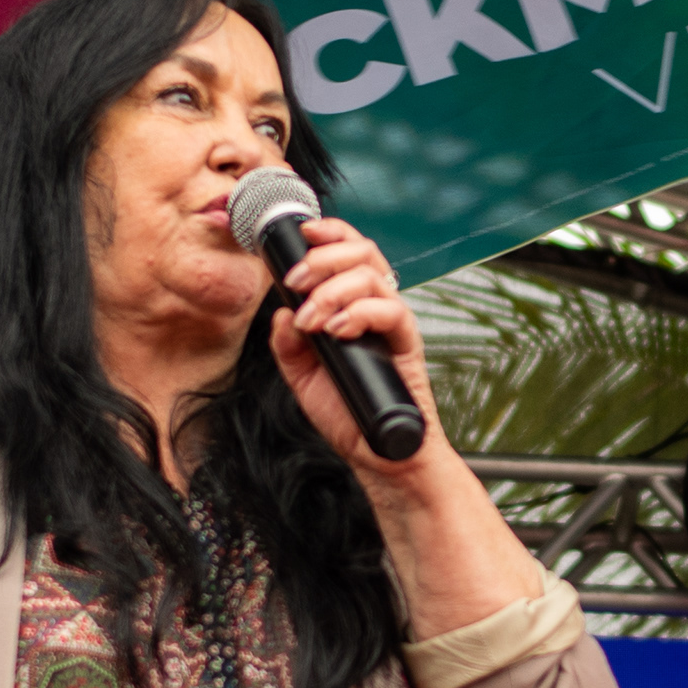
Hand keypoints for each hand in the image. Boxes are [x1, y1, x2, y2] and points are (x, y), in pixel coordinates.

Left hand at [264, 217, 440, 471]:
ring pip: (372, 276)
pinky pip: (391, 310)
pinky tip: (338, 330)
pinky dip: (359, 313)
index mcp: (353, 305)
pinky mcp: (407, 344)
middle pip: (362, 252)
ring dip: (333, 290)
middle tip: (296, 281)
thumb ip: (287, 345)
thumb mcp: (302, 378)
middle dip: (323, 258)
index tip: (303, 232)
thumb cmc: (348, 414)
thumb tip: (280, 313)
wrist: (377, 454)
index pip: (348, 252)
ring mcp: (393, 324)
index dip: (329, 233)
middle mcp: (376, 307)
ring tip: (312, 319)